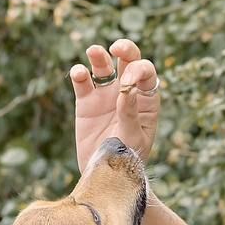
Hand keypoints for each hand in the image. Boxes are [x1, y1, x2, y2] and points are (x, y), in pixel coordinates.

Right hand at [70, 38, 160, 168]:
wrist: (105, 176)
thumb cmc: (127, 159)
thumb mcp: (133, 139)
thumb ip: (130, 114)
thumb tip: (127, 88)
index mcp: (145, 100)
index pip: (146, 74)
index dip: (139, 71)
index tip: (127, 83)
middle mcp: (127, 92)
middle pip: (128, 60)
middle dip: (125, 49)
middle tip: (117, 48)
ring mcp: (106, 95)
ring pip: (103, 67)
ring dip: (99, 56)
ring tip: (93, 51)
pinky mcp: (86, 102)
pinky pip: (83, 83)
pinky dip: (79, 74)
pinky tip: (78, 73)